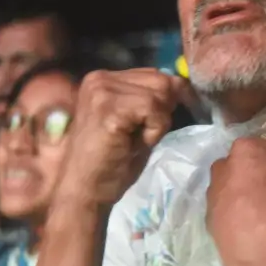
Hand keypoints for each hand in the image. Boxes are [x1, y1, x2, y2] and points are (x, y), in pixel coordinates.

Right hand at [54, 68, 192, 209]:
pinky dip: (154, 129)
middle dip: (164, 110)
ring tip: (135, 141)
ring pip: (160, 93)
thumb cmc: (110, 163)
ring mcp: (102, 91)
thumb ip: (153, 102)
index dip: (169, 97)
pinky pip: (153, 108)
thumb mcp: (135, 124)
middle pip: (160, 79)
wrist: (84, 192)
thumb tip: (181, 85)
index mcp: (103, 79)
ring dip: (158, 122)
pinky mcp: (108, 108)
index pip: (153, 73)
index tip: (164, 120)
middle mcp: (99, 78)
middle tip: (144, 136)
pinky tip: (135, 144)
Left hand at [206, 137, 265, 265]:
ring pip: (244, 190)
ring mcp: (213, 193)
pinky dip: (247, 217)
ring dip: (261, 198)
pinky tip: (262, 230)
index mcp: (247, 147)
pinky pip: (234, 212)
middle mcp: (223, 164)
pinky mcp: (209, 220)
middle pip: (260, 169)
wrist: (257, 250)